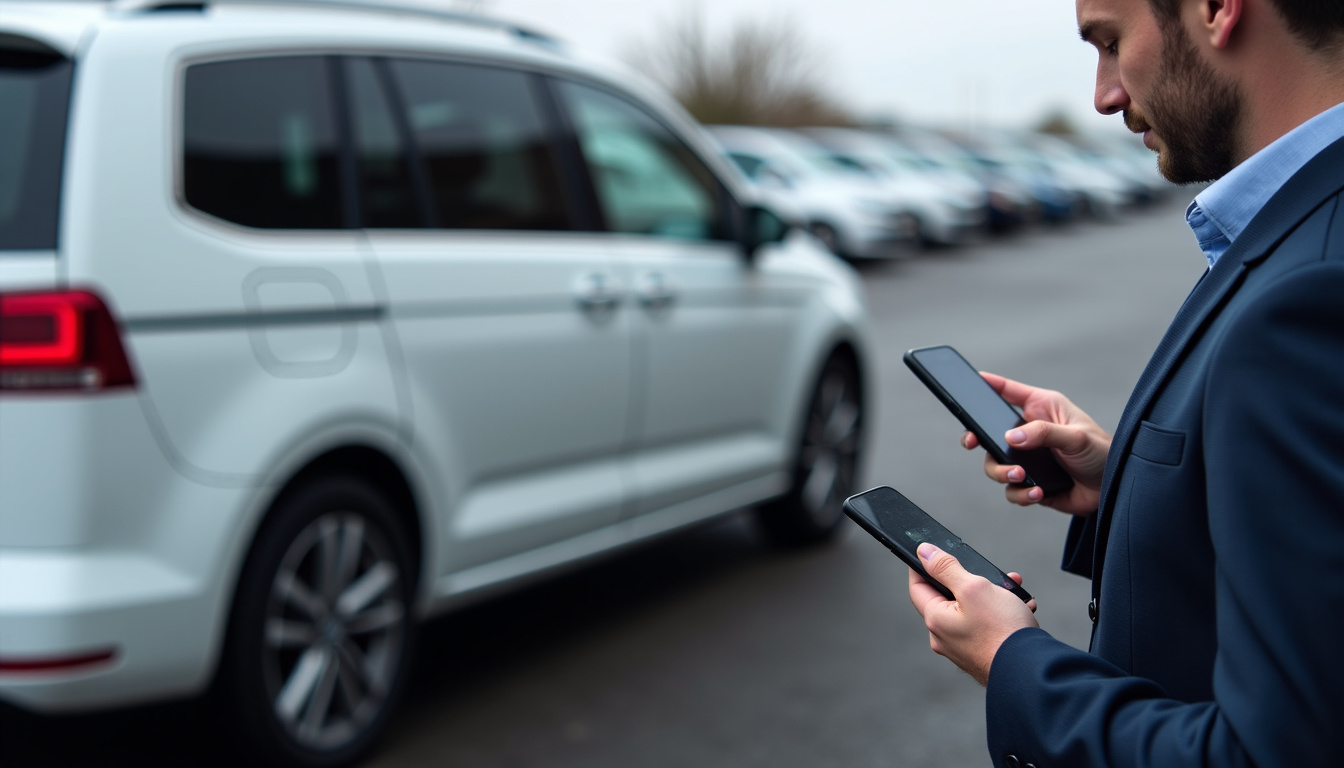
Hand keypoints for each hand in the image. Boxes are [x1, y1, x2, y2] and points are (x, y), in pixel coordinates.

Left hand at [908, 542, 1037, 685]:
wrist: (1030, 670)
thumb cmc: (1001, 631)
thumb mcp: (972, 588)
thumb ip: (946, 568)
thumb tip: (923, 552)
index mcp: (936, 620)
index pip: (918, 587)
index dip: (921, 567)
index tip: (928, 553)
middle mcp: (945, 637)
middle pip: (948, 598)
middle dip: (970, 579)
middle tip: (987, 571)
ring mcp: (963, 648)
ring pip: (972, 610)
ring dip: (991, 594)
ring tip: (1012, 588)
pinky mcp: (982, 654)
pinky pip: (986, 626)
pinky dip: (1001, 612)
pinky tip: (1022, 607)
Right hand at [962, 372, 1109, 515]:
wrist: (1115, 491)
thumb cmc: (1104, 453)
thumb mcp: (1076, 436)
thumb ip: (1044, 433)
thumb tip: (1011, 436)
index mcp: (1041, 409)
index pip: (1008, 391)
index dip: (988, 384)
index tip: (968, 381)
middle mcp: (1030, 432)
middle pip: (990, 431)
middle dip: (977, 438)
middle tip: (972, 442)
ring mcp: (1028, 459)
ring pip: (995, 464)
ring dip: (1002, 472)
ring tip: (1020, 476)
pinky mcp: (1030, 483)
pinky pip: (1011, 490)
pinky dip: (1020, 494)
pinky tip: (1036, 493)